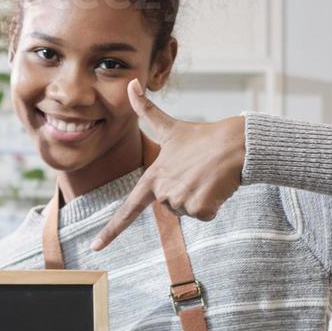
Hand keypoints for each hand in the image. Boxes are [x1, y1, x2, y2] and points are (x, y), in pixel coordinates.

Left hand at [92, 80, 245, 250]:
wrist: (234, 144)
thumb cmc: (203, 137)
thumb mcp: (171, 126)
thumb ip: (147, 110)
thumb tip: (130, 83)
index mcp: (153, 176)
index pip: (128, 209)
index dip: (111, 230)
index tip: (96, 247)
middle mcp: (163, 190)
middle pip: (171, 207)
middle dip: (185, 194)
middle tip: (196, 173)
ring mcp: (181, 199)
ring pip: (189, 212)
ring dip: (200, 199)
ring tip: (207, 177)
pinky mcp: (200, 207)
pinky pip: (205, 215)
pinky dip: (213, 205)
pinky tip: (216, 186)